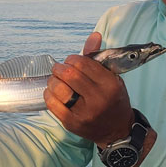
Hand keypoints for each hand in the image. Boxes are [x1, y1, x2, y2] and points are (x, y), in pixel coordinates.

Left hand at [44, 32, 134, 146]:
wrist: (117, 130)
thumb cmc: (113, 100)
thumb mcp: (111, 78)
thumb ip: (97, 58)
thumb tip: (94, 35)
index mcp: (110, 85)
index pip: (83, 63)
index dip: (72, 58)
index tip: (71, 61)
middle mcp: (98, 99)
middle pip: (69, 75)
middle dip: (59, 68)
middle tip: (59, 68)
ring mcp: (84, 113)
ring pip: (58, 89)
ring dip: (53, 80)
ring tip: (56, 80)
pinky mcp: (72, 123)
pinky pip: (52, 104)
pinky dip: (49, 94)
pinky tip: (53, 92)